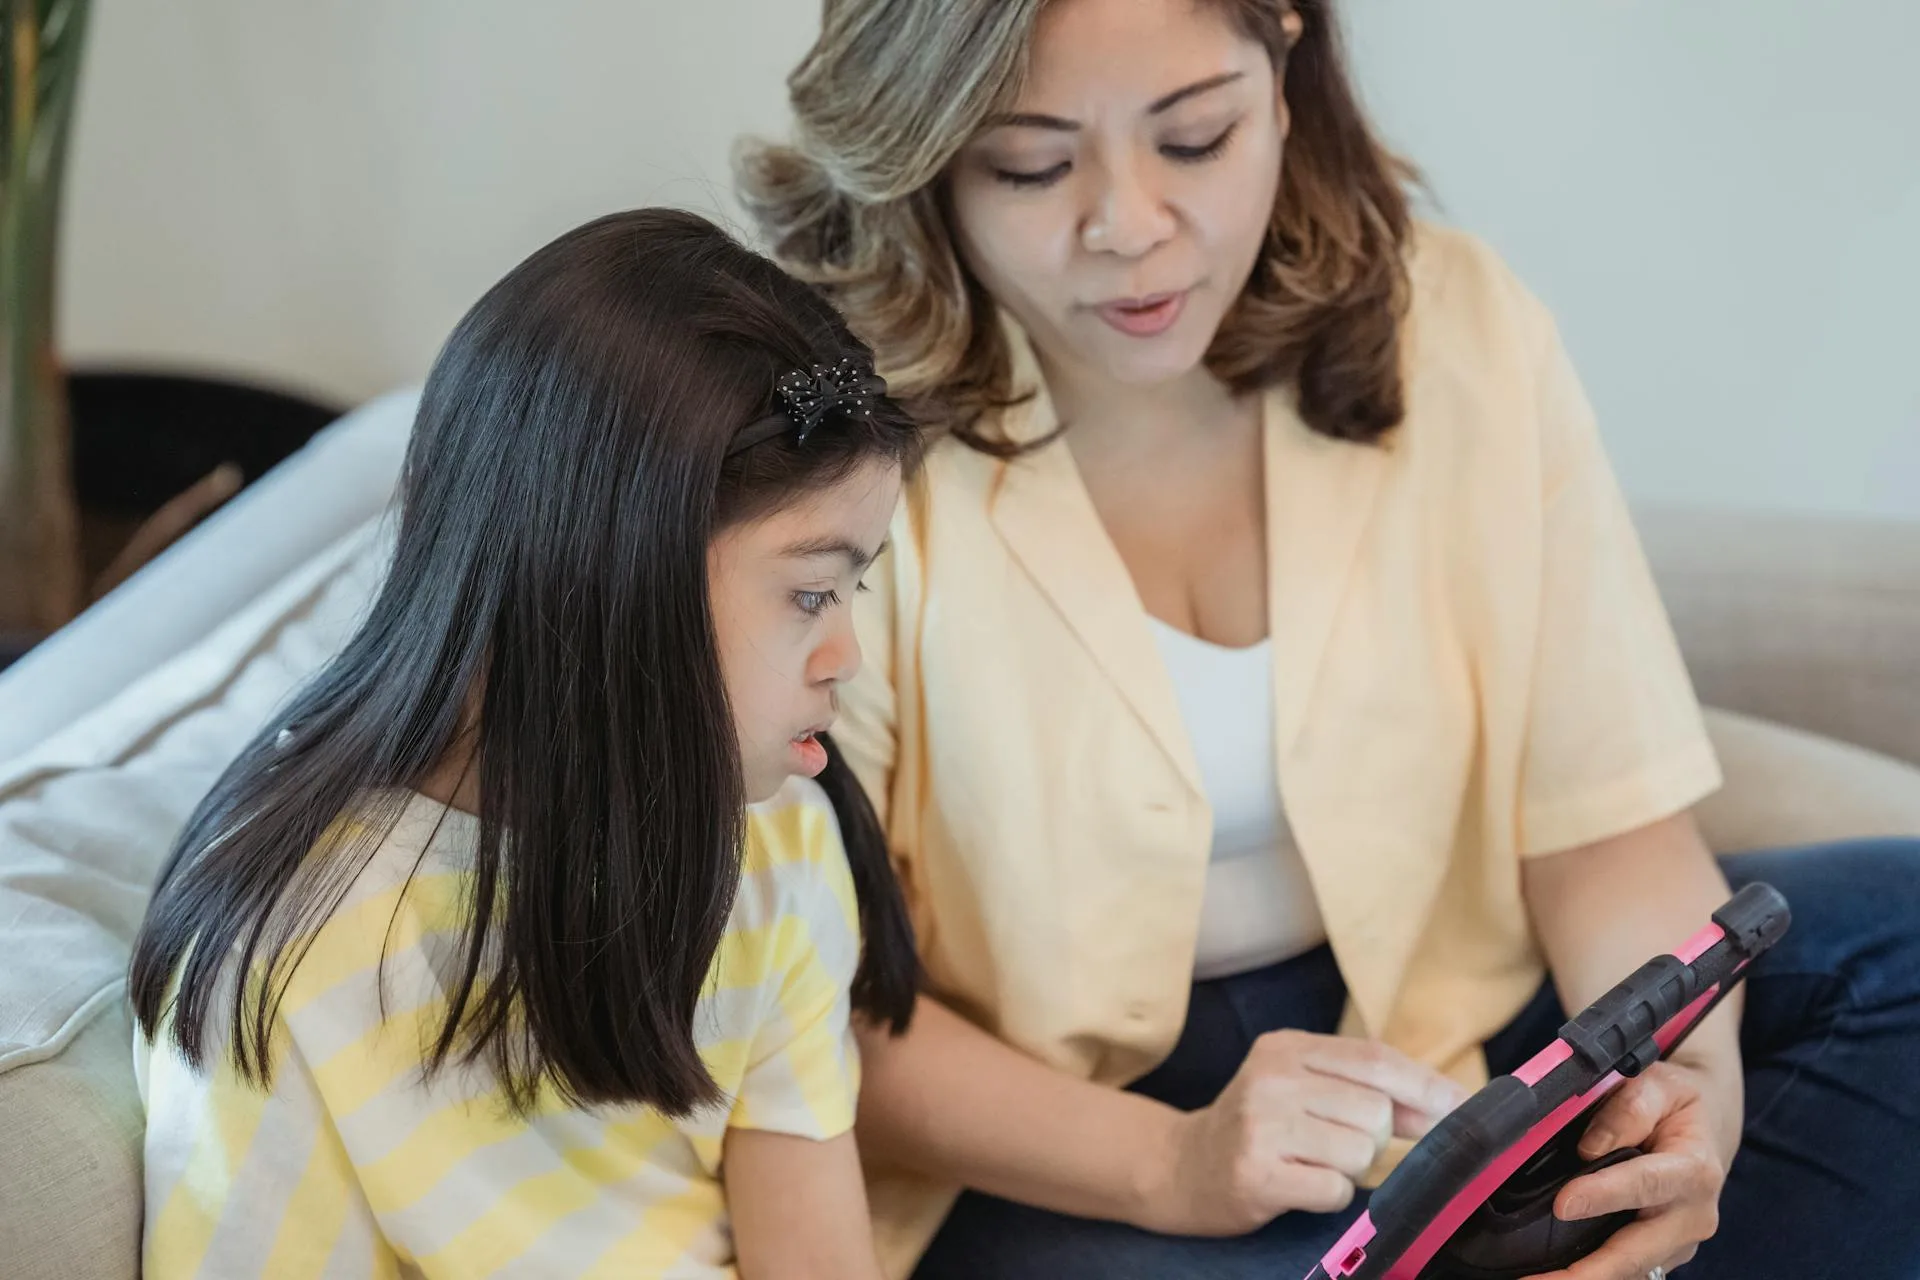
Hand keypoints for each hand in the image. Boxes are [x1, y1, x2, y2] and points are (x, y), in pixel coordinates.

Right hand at [1139, 1030, 1470, 1235]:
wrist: (1179, 1167)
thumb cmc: (1258, 1128)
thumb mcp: (1299, 1087)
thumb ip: (1364, 1087)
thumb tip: (1446, 1103)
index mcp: (1286, 1047)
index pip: (1374, 1059)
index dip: (1424, 1085)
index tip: (1462, 1107)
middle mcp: (1271, 1077)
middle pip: (1374, 1109)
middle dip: (1374, 1138)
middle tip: (1338, 1145)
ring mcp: (1260, 1124)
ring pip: (1360, 1151)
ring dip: (1351, 1168)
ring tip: (1311, 1163)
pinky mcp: (1256, 1172)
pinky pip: (1335, 1189)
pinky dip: (1330, 1195)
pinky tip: (1299, 1184)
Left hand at [1530, 1060, 1738, 1278]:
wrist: (1709, 1126)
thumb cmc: (1677, 1103)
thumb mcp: (1659, 1085)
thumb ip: (1627, 1110)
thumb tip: (1589, 1148)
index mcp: (1694, 1169)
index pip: (1645, 1184)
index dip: (1604, 1196)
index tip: (1563, 1205)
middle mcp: (1693, 1216)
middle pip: (1636, 1254)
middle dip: (1586, 1274)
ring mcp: (1680, 1243)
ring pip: (1630, 1271)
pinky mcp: (1664, 1254)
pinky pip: (1628, 1271)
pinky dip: (1591, 1276)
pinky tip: (1554, 1278)